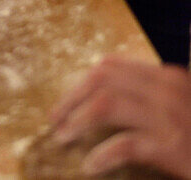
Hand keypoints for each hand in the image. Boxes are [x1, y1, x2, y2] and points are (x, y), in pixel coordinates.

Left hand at [50, 56, 190, 177]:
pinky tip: (91, 166)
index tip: (65, 101)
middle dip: (72, 97)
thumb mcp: (181, 108)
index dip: (81, 82)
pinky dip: (102, 155)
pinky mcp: (174, 146)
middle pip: (102, 79)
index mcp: (167, 77)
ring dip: (78, 121)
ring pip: (106, 105)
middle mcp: (167, 89)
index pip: (111, 66)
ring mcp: (170, 117)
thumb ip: (153, 99)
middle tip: (55, 120)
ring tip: (64, 138)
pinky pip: (125, 144)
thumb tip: (110, 101)